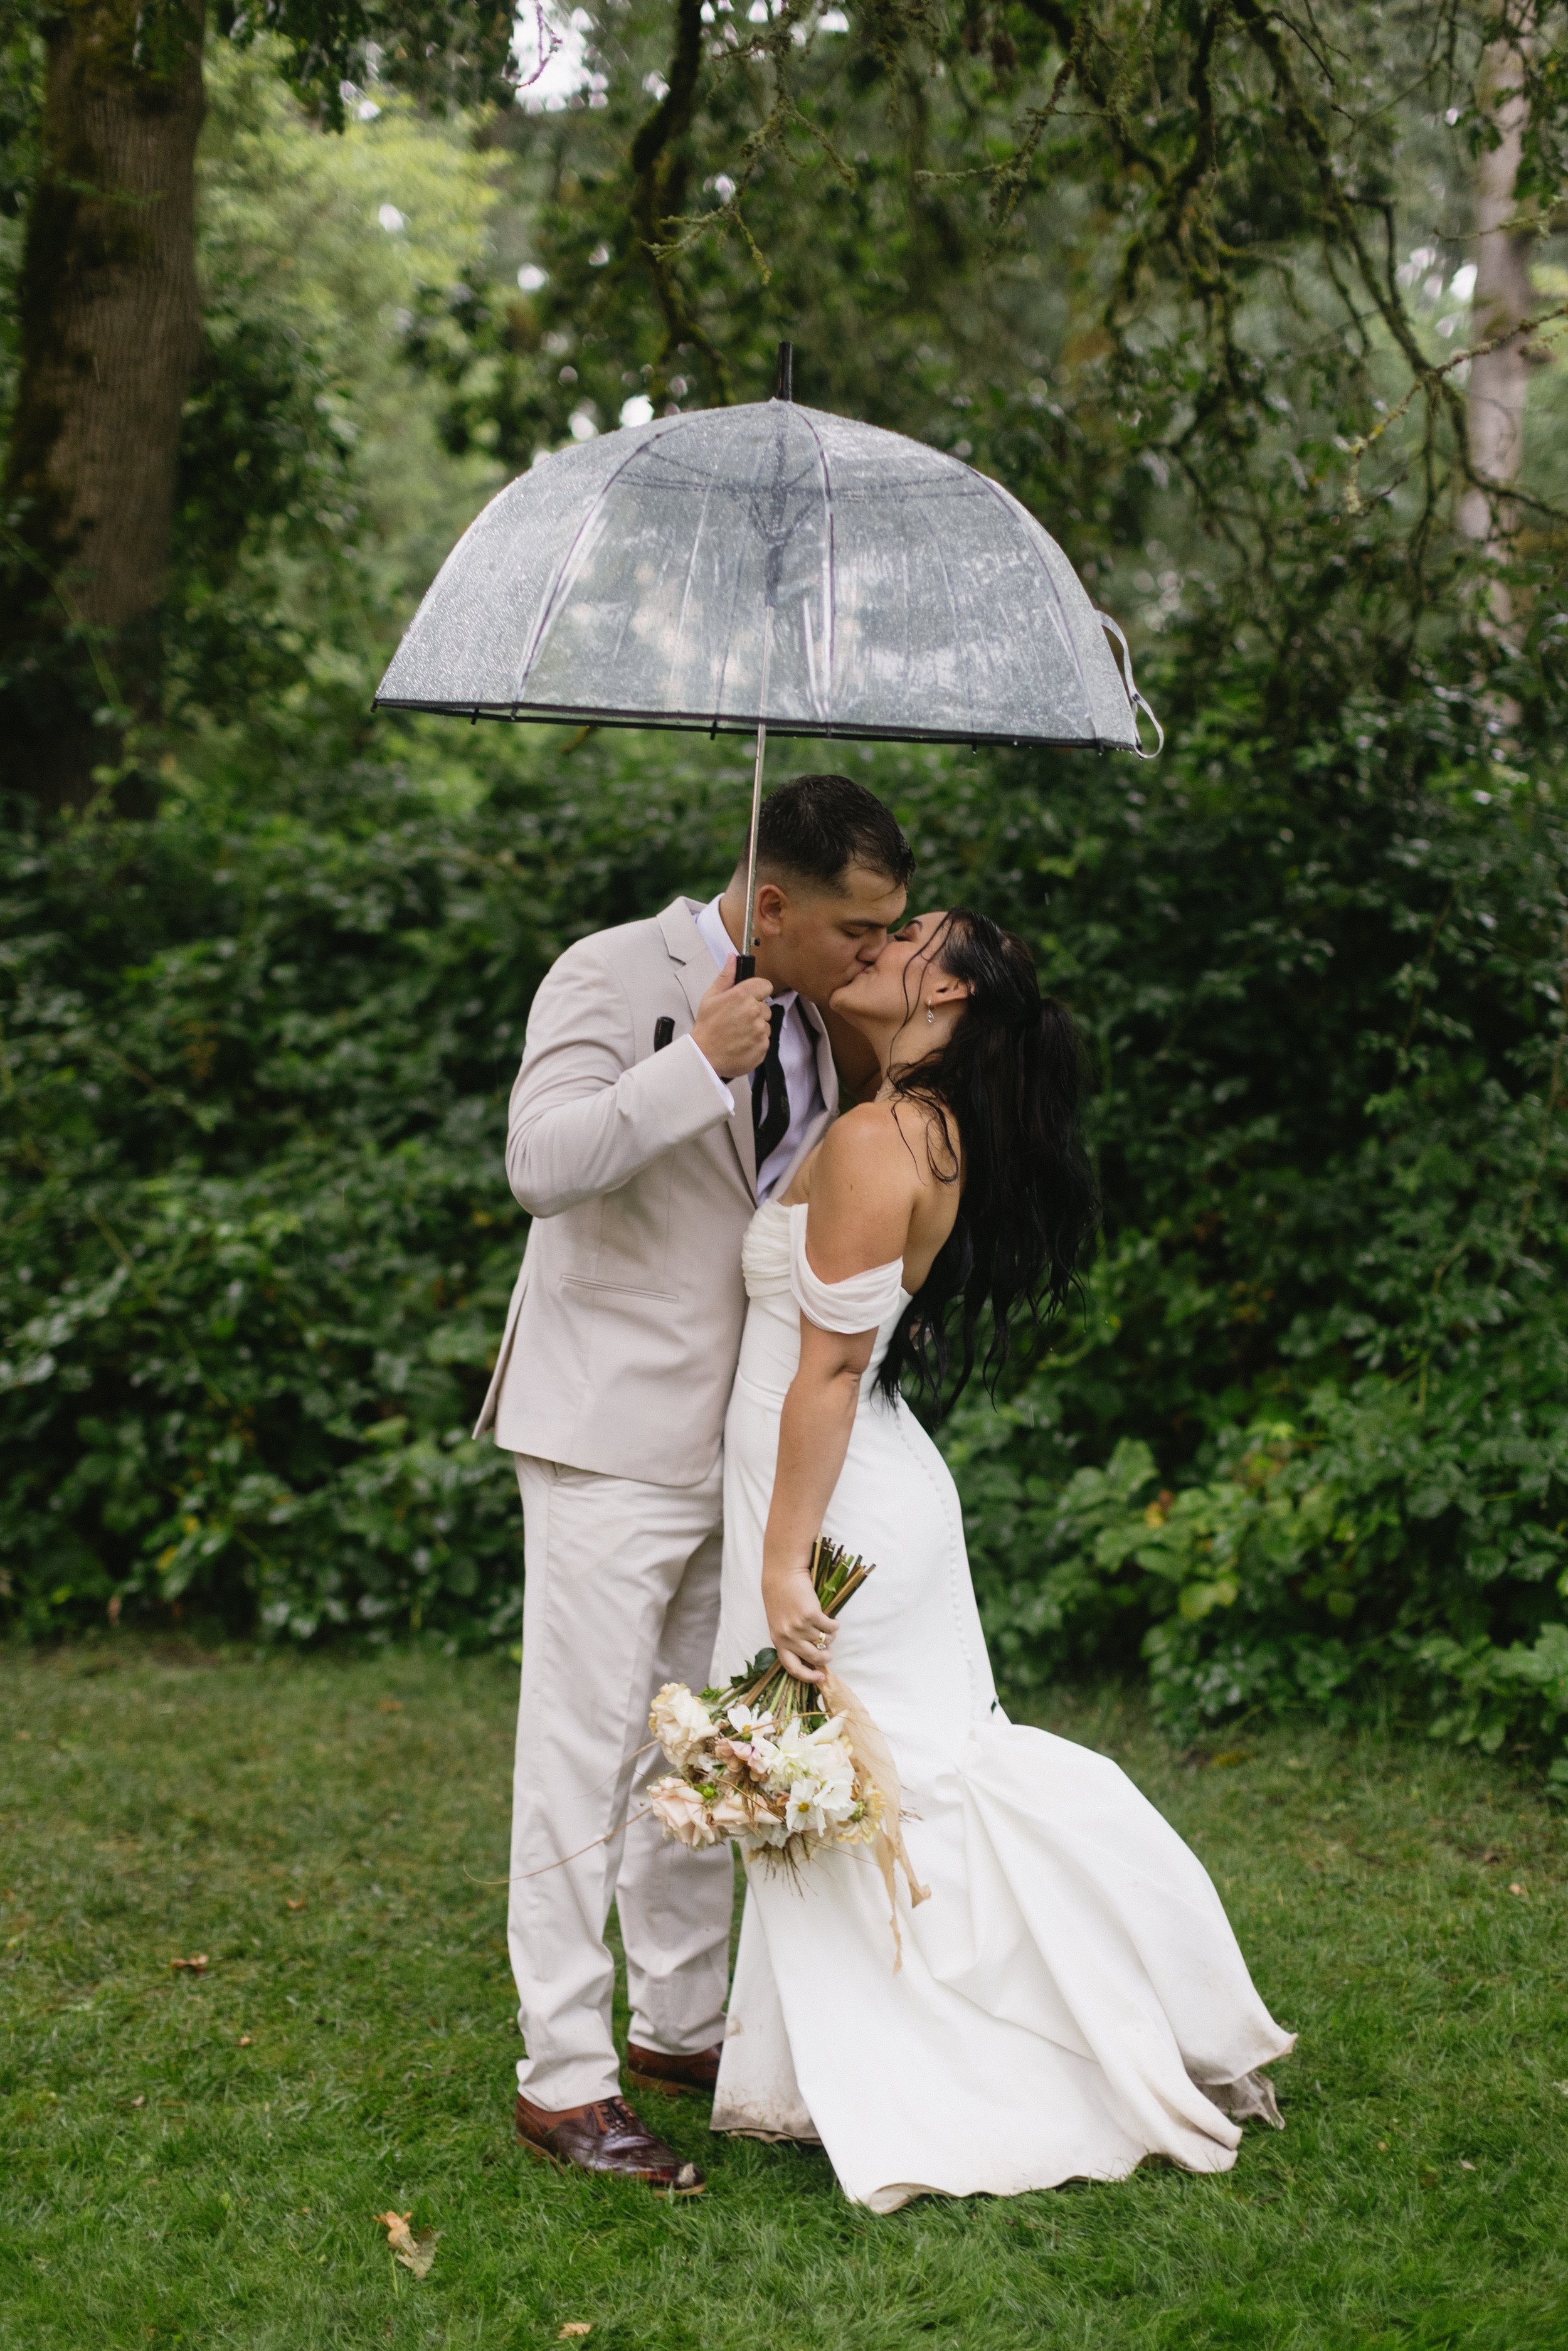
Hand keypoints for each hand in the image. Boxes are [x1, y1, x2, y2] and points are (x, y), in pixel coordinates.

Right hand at [690, 956, 773, 1080]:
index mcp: (742, 995)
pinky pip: (765, 1040)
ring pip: (765, 1024)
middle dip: (754, 1011)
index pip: (765, 985)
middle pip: (765, 1007)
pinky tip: (741, 1043)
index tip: (750, 997)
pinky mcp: (763, 1046)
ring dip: (755, 1027)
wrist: (704, 1056)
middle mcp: (754, 1011)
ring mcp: (760, 1030)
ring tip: (738, 1033)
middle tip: (737, 1019)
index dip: (758, 991)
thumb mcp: (711, 997)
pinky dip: (756, 1042)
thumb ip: (726, 977)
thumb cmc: (706, 1028)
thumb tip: (733, 958)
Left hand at [762, 1555, 837, 1685]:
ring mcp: (800, 1626)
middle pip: (813, 1657)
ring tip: (829, 1629)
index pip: (792, 1667)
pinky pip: (830, 1627)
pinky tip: (833, 1620)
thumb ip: (790, 1639)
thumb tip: (812, 1655)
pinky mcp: (811, 1614)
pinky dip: (834, 1625)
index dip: (807, 1676)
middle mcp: (788, 1636)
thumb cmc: (780, 1598)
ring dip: (830, 1637)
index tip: (820, 1677)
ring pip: (824, 1641)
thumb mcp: (779, 1623)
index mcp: (778, 1640)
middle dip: (826, 1657)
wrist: (782, 1575)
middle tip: (829, 1652)